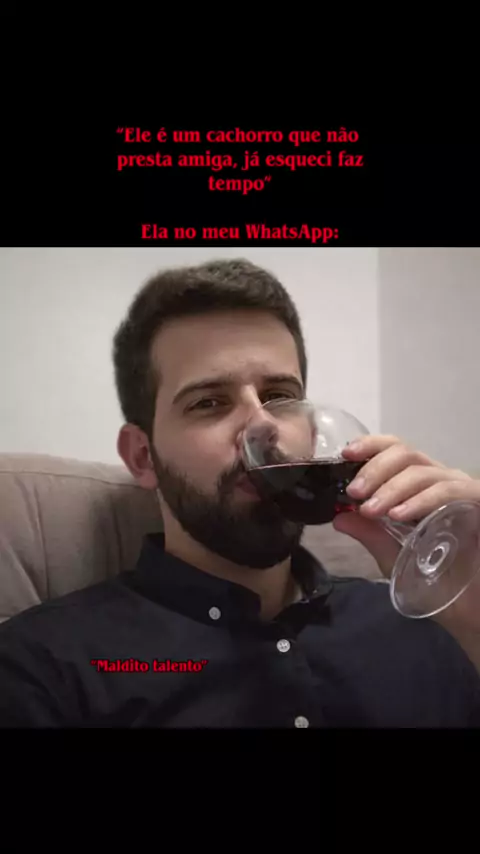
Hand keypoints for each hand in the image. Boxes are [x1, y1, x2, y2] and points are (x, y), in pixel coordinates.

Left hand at [332, 434, 479, 635]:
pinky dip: (421, 500)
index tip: (345, 455)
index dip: (370, 446)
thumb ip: (370, 535)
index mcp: (421, 485)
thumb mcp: (394, 556)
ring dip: (391, 488)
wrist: (472, 608)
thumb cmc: (439, 579)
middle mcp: (442, 480)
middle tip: (354, 493)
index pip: (396, 451)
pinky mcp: (479, 501)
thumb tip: (339, 518)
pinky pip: (449, 491)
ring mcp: (462, 490)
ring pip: (423, 471)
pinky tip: (399, 515)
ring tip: (371, 510)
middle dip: (374, 469)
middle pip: (405, 454)